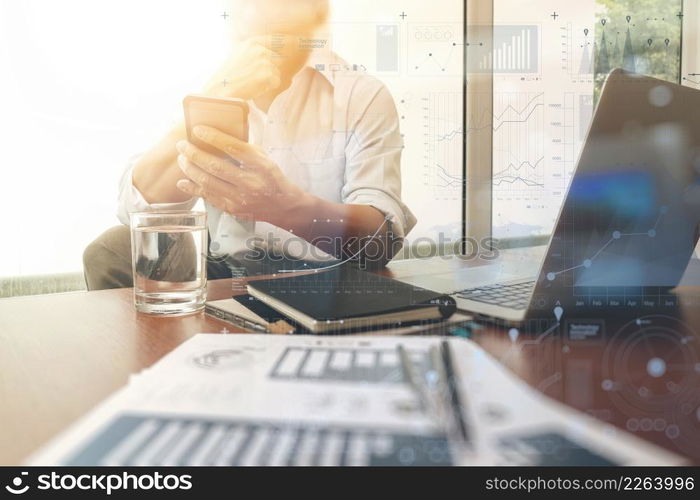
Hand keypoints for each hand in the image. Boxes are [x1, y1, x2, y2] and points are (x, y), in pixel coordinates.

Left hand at [175, 125, 309, 223]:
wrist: (283, 205)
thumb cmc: (271, 177)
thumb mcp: (264, 157)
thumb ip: (243, 148)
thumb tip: (214, 136)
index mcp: (260, 165)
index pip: (233, 147)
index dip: (212, 137)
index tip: (197, 129)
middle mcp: (250, 182)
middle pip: (215, 166)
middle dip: (194, 153)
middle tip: (182, 145)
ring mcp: (241, 198)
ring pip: (208, 182)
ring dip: (190, 169)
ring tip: (182, 159)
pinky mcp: (233, 209)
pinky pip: (208, 197)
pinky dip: (193, 189)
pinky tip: (183, 181)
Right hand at [205, 38, 281, 99]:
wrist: (221, 89)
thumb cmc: (228, 76)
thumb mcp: (238, 54)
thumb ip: (254, 51)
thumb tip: (273, 53)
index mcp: (252, 42)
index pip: (276, 41)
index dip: (282, 48)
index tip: (287, 50)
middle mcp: (260, 49)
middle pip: (277, 59)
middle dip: (270, 69)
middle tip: (255, 76)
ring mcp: (265, 61)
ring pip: (277, 72)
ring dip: (268, 79)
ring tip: (252, 82)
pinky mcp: (268, 74)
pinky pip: (276, 82)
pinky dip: (268, 87)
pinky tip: (255, 87)